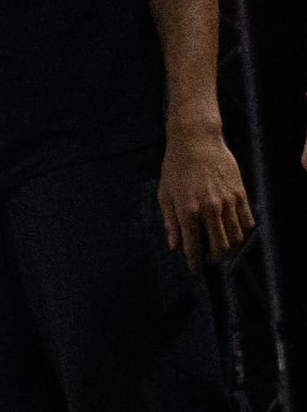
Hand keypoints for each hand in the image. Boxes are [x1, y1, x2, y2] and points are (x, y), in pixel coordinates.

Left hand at [163, 125, 253, 271]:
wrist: (196, 142)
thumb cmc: (175, 168)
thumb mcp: (164, 195)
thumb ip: (170, 223)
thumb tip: (174, 246)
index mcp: (187, 212)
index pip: (193, 247)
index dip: (194, 263)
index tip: (195, 269)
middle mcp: (210, 210)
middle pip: (221, 247)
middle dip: (215, 259)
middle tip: (210, 260)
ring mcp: (228, 202)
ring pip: (237, 237)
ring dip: (231, 248)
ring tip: (222, 248)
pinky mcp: (240, 194)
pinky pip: (247, 221)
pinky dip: (243, 231)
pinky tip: (234, 232)